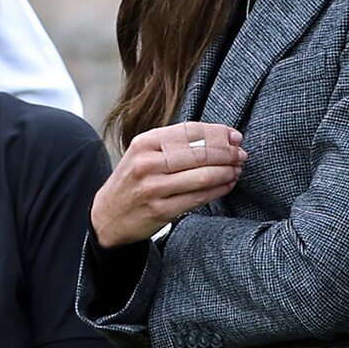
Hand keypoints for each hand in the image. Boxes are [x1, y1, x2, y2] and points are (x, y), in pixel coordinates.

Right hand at [91, 122, 246, 246]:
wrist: (107, 216)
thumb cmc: (134, 180)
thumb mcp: (145, 154)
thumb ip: (176, 144)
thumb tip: (222, 136)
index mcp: (145, 143)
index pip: (190, 131)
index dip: (218, 133)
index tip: (235, 136)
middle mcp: (147, 163)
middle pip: (200, 153)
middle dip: (227, 153)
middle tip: (241, 155)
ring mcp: (153, 188)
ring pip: (203, 176)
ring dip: (227, 172)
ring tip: (237, 169)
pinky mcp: (161, 210)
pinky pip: (199, 198)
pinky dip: (219, 190)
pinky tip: (228, 184)